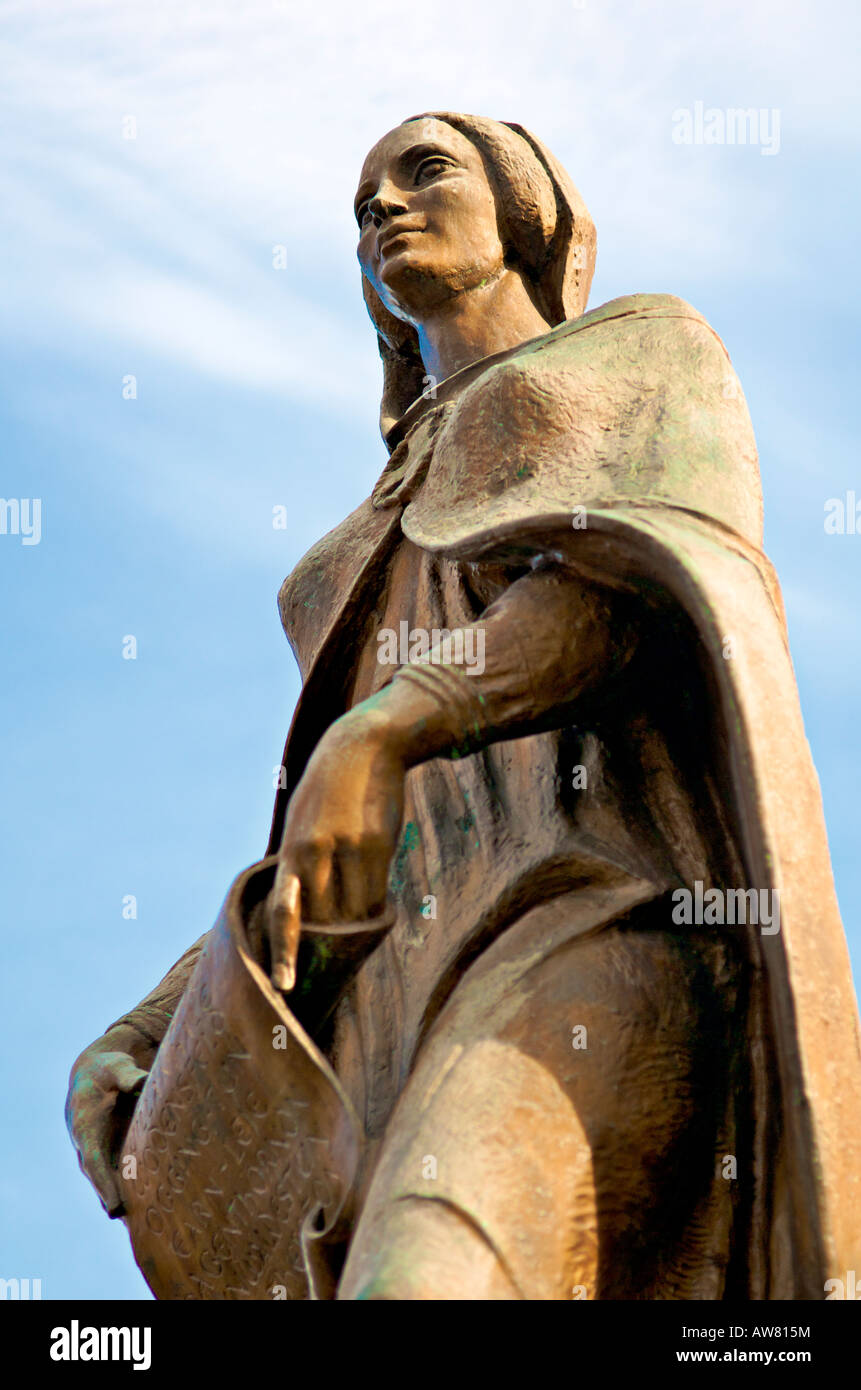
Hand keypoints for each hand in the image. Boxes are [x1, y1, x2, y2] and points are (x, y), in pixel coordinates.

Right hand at [65, 1044, 148, 1216]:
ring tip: (146, 1226)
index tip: (114, 1207)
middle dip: (117, 1202)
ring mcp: (99, 1153)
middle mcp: (89, 1147)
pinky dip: (132, 1192)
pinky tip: (153, 1209)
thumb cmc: (108, 1069)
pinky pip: (120, 1177)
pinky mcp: (111, 1153)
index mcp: (85, 1129)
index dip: (104, 1186)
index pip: (94, 1163)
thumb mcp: (115, 1068)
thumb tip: (141, 1081)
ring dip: (126, 1203)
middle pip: (102, 1181)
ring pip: (111, 1184)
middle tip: (135, 1225)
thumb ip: (126, 1076)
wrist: (98, 1073)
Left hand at [265, 710, 406, 990]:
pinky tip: (376, 904)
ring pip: (353, 913)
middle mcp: (314, 851)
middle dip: (325, 946)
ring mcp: (348, 849)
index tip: (283, 985)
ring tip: (357, 926)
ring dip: (355, 927)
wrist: (364, 746)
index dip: (283, 952)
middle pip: (321, 921)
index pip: (283, 912)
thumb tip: (304, 914)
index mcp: (290, 849)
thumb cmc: (330, 790)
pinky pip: (376, 897)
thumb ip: (300, 862)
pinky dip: (375, 909)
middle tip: (330, 963)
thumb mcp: (303, 820)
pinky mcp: (378, 846)